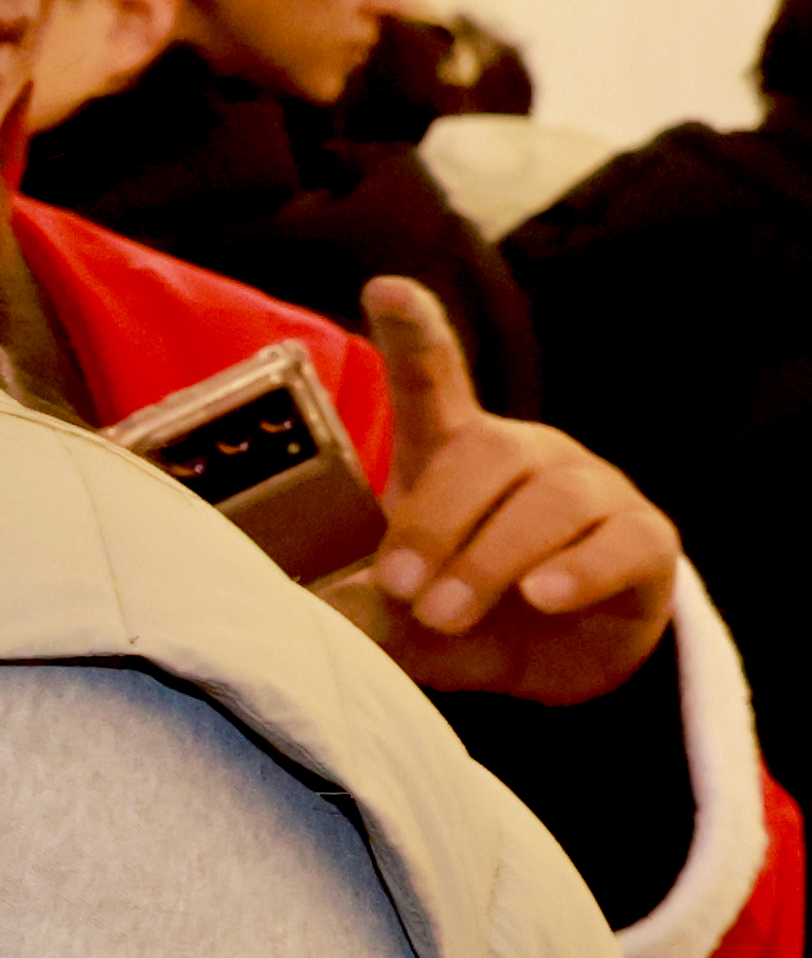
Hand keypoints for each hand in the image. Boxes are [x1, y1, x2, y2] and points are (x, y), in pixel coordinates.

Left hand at [353, 278, 675, 705]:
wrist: (552, 666)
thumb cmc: (465, 617)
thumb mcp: (401, 615)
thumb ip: (362, 608)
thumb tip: (312, 610)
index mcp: (454, 455)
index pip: (435, 381)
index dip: (415, 333)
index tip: (386, 290)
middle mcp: (528, 457)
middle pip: (490, 452)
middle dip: (437, 521)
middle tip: (402, 588)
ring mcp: (594, 493)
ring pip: (552, 500)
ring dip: (491, 560)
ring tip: (447, 615)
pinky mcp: (645, 541)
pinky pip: (621, 542)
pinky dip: (579, 570)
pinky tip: (543, 596)